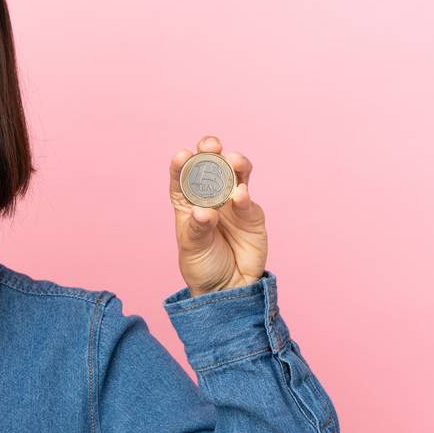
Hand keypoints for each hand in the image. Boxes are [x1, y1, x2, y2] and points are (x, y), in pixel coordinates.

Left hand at [169, 135, 268, 297]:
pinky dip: (244, 195)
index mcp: (187, 202)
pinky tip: (240, 194)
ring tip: (231, 159)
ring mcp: (233, 203)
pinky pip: (248, 200)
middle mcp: (210, 197)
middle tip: (210, 145)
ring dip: (234, 164)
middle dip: (210, 153)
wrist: (228, 287)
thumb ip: (199, 229)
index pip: (182, 179)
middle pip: (210, 169)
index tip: (182, 155)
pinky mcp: (252, 213)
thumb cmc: (203, 265)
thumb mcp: (193, 248)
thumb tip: (204, 211)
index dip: (181, 165)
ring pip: (235, 175)